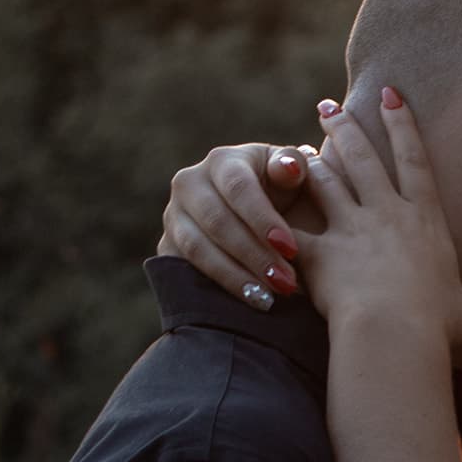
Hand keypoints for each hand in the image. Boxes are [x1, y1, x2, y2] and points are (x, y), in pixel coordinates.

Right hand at [158, 142, 313, 307]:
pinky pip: (186, 269)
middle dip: (254, 255)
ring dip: (235, 276)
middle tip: (286, 283)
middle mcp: (190, 183)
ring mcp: (174, 215)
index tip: (291, 249)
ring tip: (269, 298)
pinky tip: (247, 300)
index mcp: (222, 161)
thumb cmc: (282, 193)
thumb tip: (291, 168)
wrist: (257, 216)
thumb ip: (293, 167)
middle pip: (217, 221)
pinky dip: (217, 287)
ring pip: (198, 248)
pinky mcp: (169, 245)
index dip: (262, 219)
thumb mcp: (291, 176)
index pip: (238, 188)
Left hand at [295, 93, 461, 348]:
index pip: (415, 161)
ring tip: (299, 142)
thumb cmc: (438, 327)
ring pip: (326, 180)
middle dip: (347, 127)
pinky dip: (277, 213)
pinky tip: (264, 197)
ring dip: (312, 157)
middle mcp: (387, 215)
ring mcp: (350, 230)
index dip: (402, 125)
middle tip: (329, 104)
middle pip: (364, 159)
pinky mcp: (320, 253)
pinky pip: (293, 226)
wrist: (395, 334)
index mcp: (425, 222)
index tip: (391, 94)